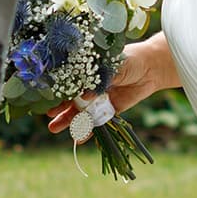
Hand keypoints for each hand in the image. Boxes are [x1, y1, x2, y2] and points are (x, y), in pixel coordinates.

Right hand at [47, 37, 175, 133]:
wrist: (150, 68)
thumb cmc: (128, 60)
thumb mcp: (111, 66)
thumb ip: (97, 81)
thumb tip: (83, 96)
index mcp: (87, 72)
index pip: (68, 82)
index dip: (57, 90)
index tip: (46, 97)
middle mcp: (89, 87)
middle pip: (71, 99)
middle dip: (59, 108)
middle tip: (48, 116)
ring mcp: (98, 99)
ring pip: (80, 113)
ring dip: (69, 121)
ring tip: (54, 128)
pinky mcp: (109, 111)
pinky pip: (97, 122)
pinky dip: (88, 130)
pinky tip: (79, 137)